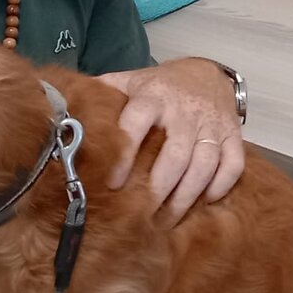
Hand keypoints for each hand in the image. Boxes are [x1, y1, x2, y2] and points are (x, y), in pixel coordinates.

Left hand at [101, 59, 246, 224]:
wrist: (208, 72)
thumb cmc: (161, 85)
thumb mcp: (130, 81)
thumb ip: (102, 94)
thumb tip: (59, 108)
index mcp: (153, 96)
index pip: (136, 125)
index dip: (124, 156)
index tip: (111, 184)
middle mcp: (184, 111)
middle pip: (175, 156)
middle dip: (158, 190)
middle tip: (142, 214)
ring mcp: (212, 124)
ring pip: (204, 165)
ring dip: (185, 197)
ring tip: (166, 220)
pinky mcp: (233, 135)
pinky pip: (232, 165)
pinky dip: (220, 186)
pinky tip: (205, 201)